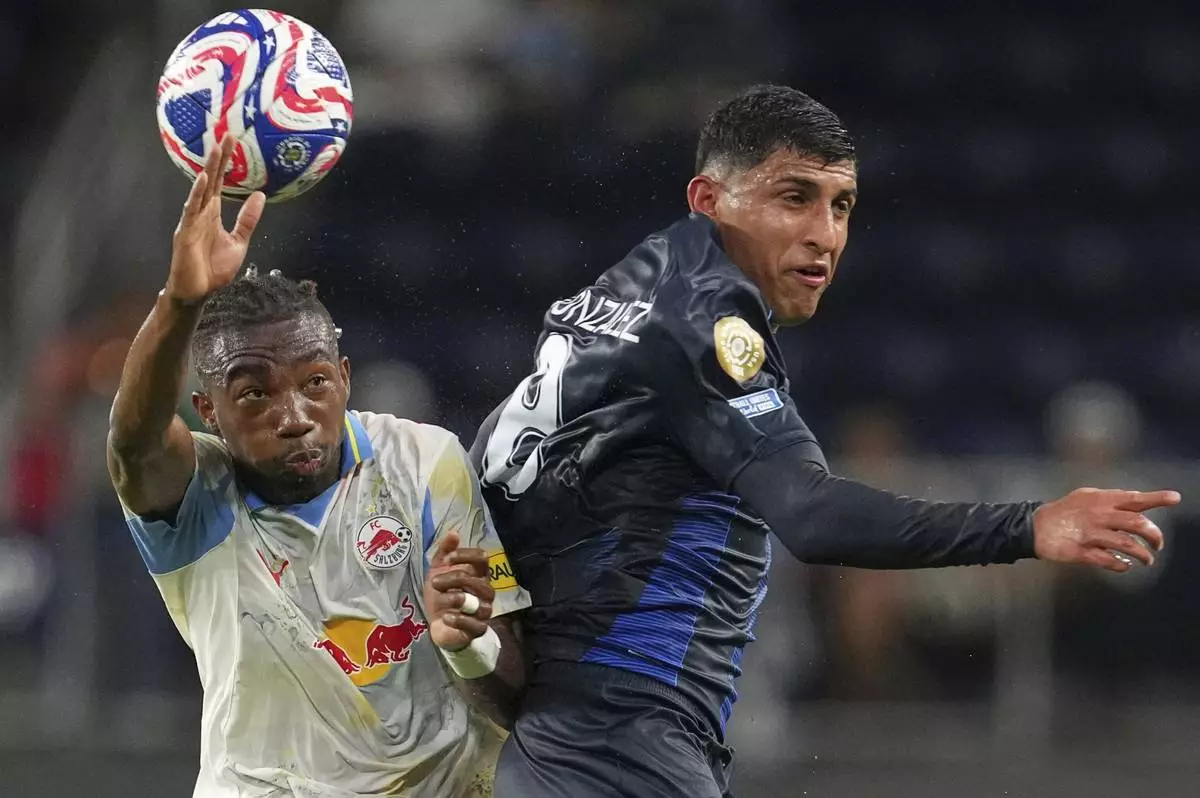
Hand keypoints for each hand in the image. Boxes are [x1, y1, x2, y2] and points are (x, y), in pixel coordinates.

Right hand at [165, 135, 266, 302]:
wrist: (198, 291)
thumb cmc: (214, 268)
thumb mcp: (239, 241)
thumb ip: (247, 219)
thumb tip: (259, 195)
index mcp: (212, 213)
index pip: (219, 182)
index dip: (225, 162)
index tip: (232, 141)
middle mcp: (201, 212)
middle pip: (210, 179)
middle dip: (218, 158)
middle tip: (225, 135)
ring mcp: (191, 221)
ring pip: (201, 190)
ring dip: (208, 169)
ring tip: (215, 150)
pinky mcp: (185, 233)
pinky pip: (191, 210)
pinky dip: (196, 194)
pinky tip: (203, 180)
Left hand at [423, 531, 495, 651]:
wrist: (440, 625)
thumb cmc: (442, 595)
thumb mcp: (438, 571)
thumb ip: (444, 552)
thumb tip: (453, 533)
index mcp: (478, 574)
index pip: (482, 558)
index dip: (466, 555)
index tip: (449, 559)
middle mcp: (485, 591)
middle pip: (477, 580)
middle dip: (454, 578)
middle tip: (434, 583)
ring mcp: (484, 610)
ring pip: (478, 602)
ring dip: (455, 599)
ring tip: (441, 600)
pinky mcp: (478, 629)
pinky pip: (475, 624)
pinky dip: (458, 620)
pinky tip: (445, 617)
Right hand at [1034, 488, 1180, 571]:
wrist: (1034, 527)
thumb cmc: (1063, 511)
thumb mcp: (1085, 496)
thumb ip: (1109, 499)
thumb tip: (1134, 500)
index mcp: (1101, 500)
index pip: (1134, 498)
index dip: (1156, 498)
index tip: (1175, 498)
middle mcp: (1099, 516)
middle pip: (1137, 524)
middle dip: (1155, 536)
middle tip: (1158, 544)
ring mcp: (1091, 535)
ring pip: (1127, 545)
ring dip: (1142, 555)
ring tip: (1147, 560)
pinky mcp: (1082, 552)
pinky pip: (1110, 561)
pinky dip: (1122, 565)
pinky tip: (1124, 566)